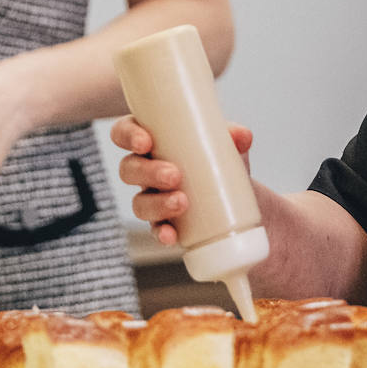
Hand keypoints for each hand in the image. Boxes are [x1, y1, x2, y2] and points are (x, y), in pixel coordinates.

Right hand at [112, 115, 252, 245]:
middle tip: (174, 175)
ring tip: (182, 202)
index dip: (128, 136)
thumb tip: (242, 135)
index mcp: (154, 141)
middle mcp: (147, 170)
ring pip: (139, 202)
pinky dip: (161, 233)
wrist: (240, 198)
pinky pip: (155, 229)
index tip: (146, 142)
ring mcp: (153, 198)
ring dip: (156, 204)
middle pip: (129, 169)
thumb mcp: (229, 145)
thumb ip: (235, 137)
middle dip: (148, 172)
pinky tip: (171, 235)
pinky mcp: (165, 223)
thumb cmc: (222, 160)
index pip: (125, 132)